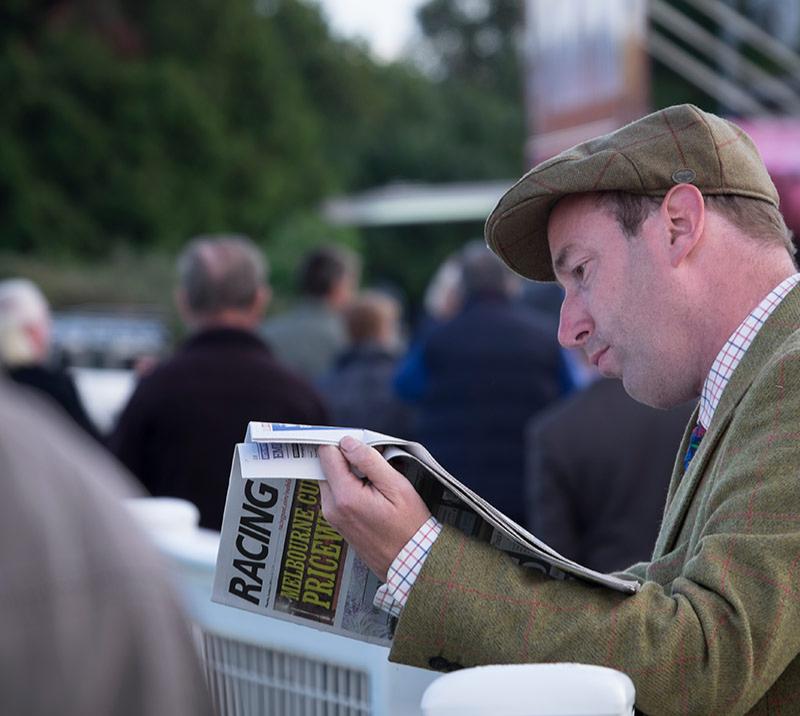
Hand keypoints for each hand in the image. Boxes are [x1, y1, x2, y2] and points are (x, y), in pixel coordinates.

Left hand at [319, 436, 431, 580]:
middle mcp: (332, 507)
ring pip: (331, 479)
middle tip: (373, 463)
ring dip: (349, 473)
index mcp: (345, 497)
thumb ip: (369, 461)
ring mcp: (332, 516)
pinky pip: (336, 493)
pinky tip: (371, 493)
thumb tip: (348, 443)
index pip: (326, 454)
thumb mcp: (396, 487)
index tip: (359, 444)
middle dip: (346, 458)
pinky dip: (350, 486)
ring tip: (375, 482)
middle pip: (326, 465)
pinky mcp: (337, 522)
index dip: (342, 443)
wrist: (410, 562)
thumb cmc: (409, 527)